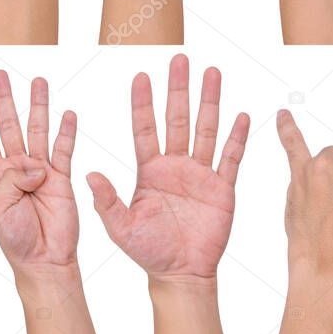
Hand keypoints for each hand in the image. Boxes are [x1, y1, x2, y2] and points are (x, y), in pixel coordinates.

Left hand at [0, 72, 77, 271]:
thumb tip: (36, 166)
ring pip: (37, 130)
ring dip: (37, 105)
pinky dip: (67, 132)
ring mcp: (39, 171)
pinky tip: (68, 114)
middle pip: (9, 124)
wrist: (43, 260)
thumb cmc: (14, 240)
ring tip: (38, 81)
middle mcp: (16, 167)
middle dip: (4, 99)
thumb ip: (10, 182)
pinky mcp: (62, 178)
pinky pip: (64, 150)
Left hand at [86, 55, 249, 280]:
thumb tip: (90, 173)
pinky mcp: (222, 189)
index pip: (145, 128)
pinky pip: (231, 158)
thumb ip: (107, 201)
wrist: (180, 274)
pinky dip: (237, 137)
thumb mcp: (120, 227)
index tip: (141, 76)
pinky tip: (242, 115)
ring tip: (212, 72)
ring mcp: (200, 174)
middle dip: (179, 89)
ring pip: (206, 130)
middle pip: (177, 119)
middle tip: (180, 59)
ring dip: (210, 101)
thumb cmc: (148, 251)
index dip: (143, 103)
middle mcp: (175, 165)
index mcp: (149, 170)